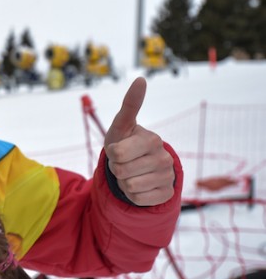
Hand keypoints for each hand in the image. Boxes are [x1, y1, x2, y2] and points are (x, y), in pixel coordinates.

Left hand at [104, 77, 174, 205]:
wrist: (137, 167)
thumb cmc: (125, 143)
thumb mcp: (121, 125)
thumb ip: (130, 104)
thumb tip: (141, 78)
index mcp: (152, 139)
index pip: (117, 153)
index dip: (111, 153)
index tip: (118, 149)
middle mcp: (164, 157)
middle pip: (121, 171)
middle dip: (116, 168)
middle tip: (124, 162)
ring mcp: (167, 176)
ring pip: (129, 187)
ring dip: (123, 182)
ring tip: (131, 173)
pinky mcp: (167, 194)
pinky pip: (139, 200)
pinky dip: (133, 195)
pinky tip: (139, 186)